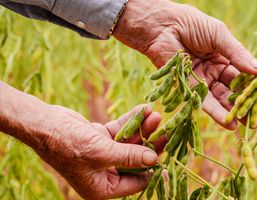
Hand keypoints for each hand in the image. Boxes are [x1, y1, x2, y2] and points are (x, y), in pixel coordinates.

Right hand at [14, 103, 163, 198]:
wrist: (43, 124)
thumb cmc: (68, 145)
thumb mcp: (101, 153)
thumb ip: (129, 157)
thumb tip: (154, 160)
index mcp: (104, 188)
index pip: (137, 181)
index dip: (153, 168)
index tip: (169, 153)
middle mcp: (105, 173)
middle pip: (136, 159)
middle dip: (151, 144)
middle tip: (167, 130)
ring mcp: (104, 154)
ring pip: (130, 142)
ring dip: (143, 129)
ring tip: (156, 115)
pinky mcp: (101, 138)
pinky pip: (121, 131)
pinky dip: (131, 121)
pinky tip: (143, 109)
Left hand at [114, 0, 256, 129]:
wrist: (162, 26)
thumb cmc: (191, 24)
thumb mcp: (219, 36)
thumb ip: (237, 53)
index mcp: (225, 56)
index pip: (244, 73)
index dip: (254, 85)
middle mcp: (214, 71)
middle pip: (234, 90)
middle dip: (245, 103)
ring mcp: (202, 80)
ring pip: (221, 98)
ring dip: (233, 112)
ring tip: (246, 125)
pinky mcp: (189, 88)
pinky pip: (204, 102)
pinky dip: (216, 113)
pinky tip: (229, 123)